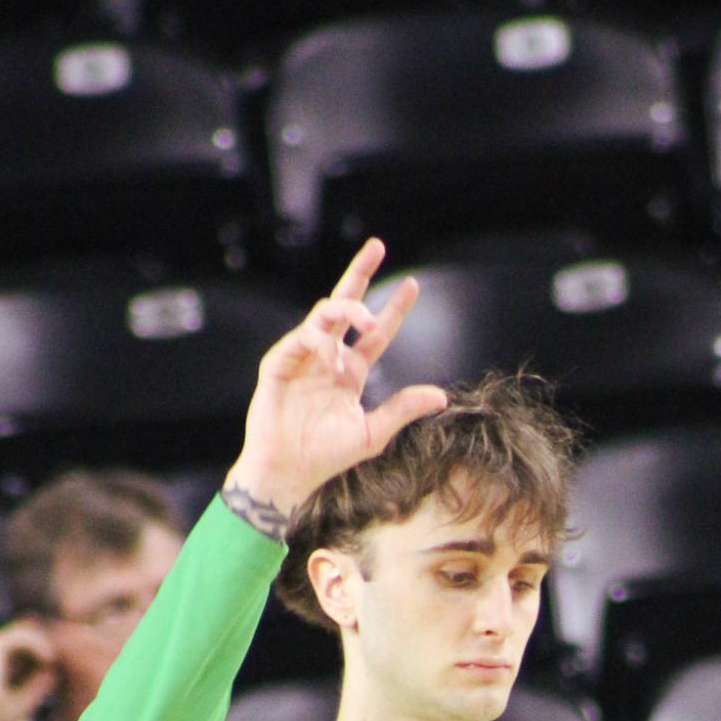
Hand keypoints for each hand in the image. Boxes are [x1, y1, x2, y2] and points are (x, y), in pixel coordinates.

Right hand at [0, 618, 57, 720]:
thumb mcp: (25, 699)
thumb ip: (40, 682)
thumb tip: (55, 668)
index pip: (28, 645)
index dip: (47, 651)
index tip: (63, 666)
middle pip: (28, 634)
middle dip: (49, 644)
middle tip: (65, 658)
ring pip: (27, 631)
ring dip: (46, 643)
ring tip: (57, 661)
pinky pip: (21, 634)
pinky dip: (38, 644)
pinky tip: (49, 658)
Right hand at [223, 238, 448, 531]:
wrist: (289, 472)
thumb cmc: (327, 456)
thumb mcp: (374, 433)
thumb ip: (403, 410)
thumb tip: (442, 397)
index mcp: (351, 371)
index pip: (375, 333)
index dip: (393, 310)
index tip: (413, 286)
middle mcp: (328, 358)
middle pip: (344, 305)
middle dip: (359, 274)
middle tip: (378, 247)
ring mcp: (302, 358)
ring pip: (324, 315)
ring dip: (349, 311)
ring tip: (368, 321)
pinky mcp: (279, 364)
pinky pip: (302, 339)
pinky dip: (321, 346)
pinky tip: (334, 362)